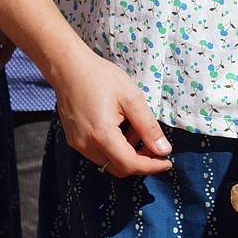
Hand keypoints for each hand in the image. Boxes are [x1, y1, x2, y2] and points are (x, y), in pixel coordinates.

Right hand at [51, 49, 172, 177]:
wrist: (70, 68)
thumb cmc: (102, 78)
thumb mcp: (132, 99)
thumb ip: (148, 127)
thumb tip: (163, 150)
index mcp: (102, 135)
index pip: (130, 164)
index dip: (151, 166)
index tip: (167, 162)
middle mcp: (86, 145)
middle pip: (119, 168)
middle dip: (141, 161)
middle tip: (156, 146)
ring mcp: (78, 144)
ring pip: (109, 162)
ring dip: (128, 153)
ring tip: (136, 126)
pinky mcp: (74, 139)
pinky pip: (98, 153)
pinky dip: (115, 147)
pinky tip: (122, 125)